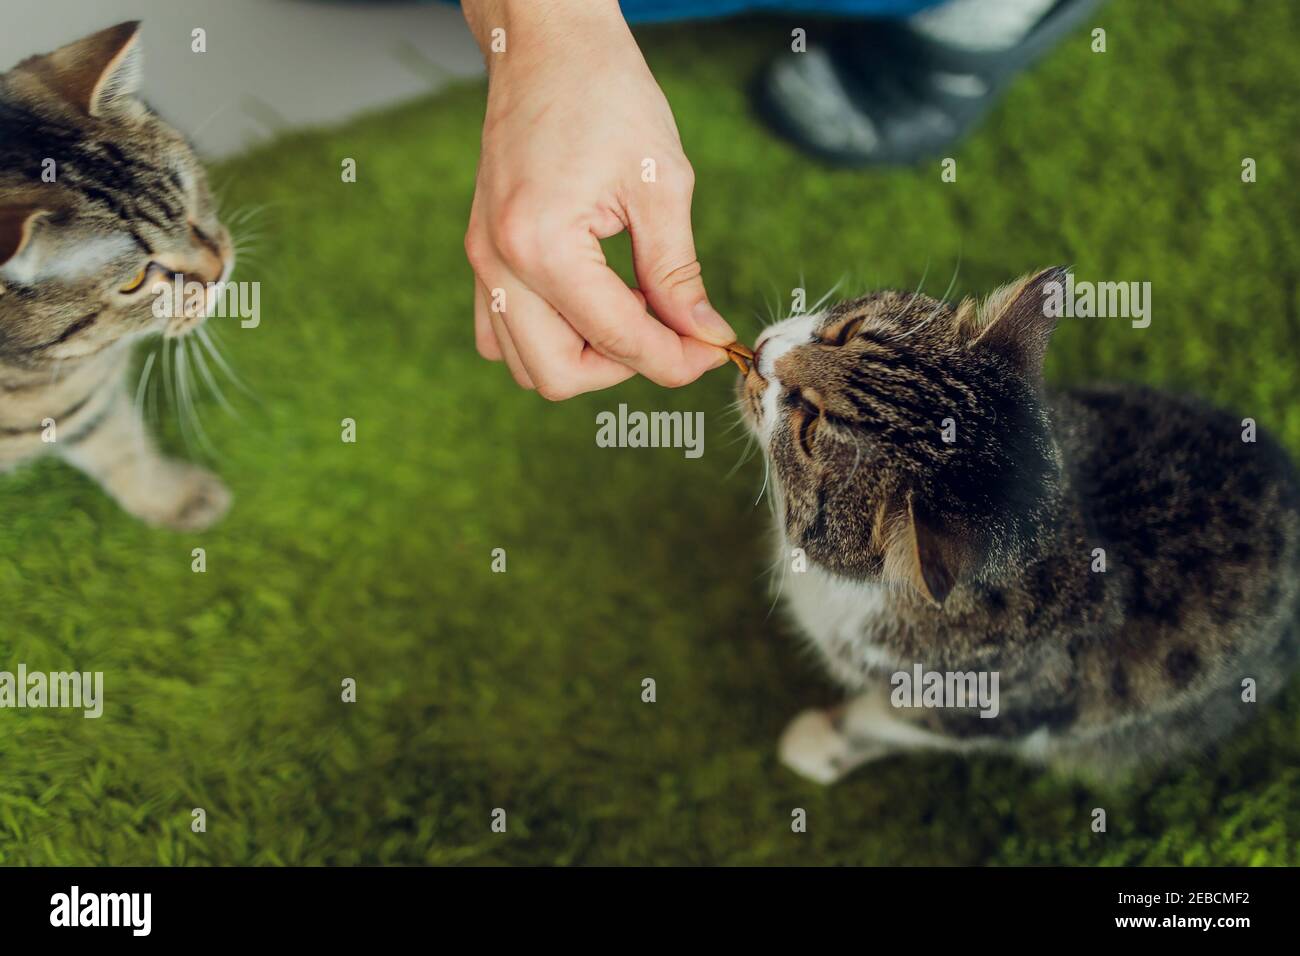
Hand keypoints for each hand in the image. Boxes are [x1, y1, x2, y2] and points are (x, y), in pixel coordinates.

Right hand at [461, 0, 734, 399]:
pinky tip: (589, 300)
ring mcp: (481, 261)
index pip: (615, 339)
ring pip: (526, 364)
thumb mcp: (662, 184)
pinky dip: (546, 337)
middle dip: (623, 367)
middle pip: (559, 375)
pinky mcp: (480, 253)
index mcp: (542, 245)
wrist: (547, 43)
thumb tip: (704, 335)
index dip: (674, 359)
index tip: (712, 350)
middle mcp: (498, 263)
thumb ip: (679, 273)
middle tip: (669, 329)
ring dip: (583, 355)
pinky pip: (499, 330)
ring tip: (628, 305)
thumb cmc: (607, 95)